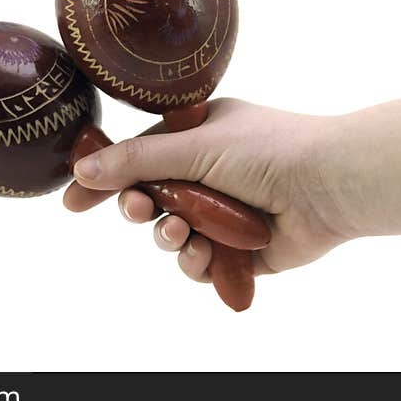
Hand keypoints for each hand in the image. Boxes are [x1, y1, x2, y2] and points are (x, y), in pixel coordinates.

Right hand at [63, 98, 354, 283]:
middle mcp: (206, 174)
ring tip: (181, 231)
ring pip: (170, 235)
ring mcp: (221, 213)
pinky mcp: (236, 249)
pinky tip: (204, 251)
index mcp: (196, 137)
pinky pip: (197, 262)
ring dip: (168, 236)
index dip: (104, 179)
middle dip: (139, 209)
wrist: (328, 184)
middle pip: (150, 200)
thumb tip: (83, 169)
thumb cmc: (266, 150)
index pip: (137, 158)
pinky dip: (195, 261)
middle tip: (141, 211)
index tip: (72, 201)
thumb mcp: (193, 146)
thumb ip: (136, 161)